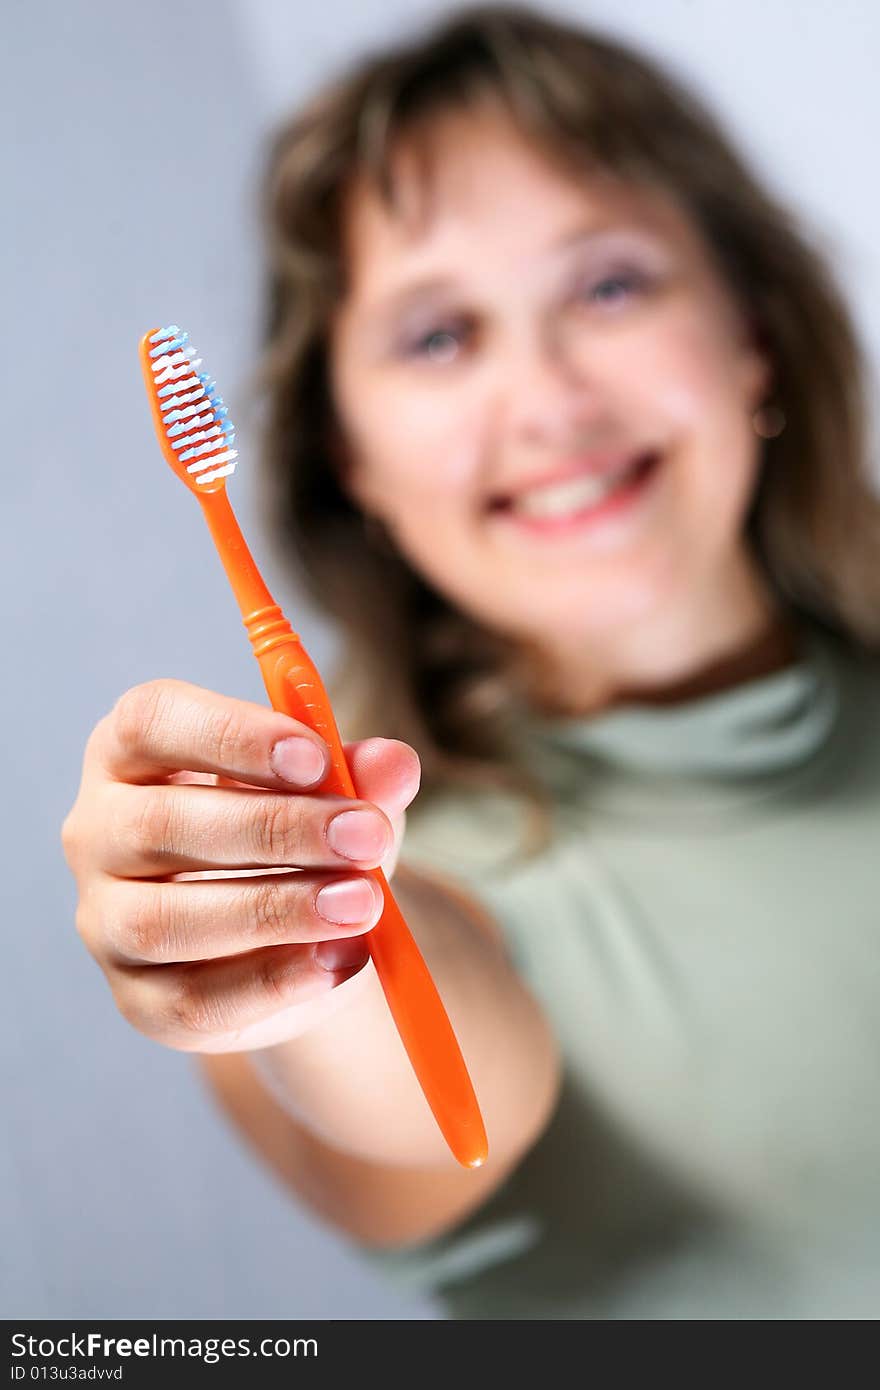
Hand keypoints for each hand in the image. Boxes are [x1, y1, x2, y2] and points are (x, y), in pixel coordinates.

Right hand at [61, 679, 420, 1053]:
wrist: (296, 945)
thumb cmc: (299, 841)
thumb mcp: (338, 798)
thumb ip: (364, 776)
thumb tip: (395, 764)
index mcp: (132, 751)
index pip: (149, 722)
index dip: (230, 734)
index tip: (316, 758)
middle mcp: (98, 831)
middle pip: (160, 823)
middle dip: (274, 828)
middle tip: (365, 836)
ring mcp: (106, 922)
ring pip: (164, 919)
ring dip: (272, 909)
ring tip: (360, 904)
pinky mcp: (140, 1000)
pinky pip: (194, 997)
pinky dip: (273, 982)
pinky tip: (338, 959)